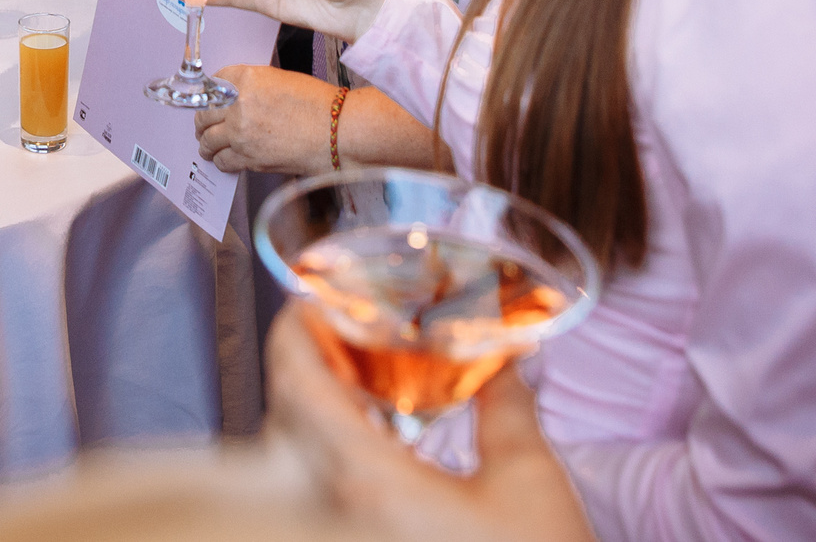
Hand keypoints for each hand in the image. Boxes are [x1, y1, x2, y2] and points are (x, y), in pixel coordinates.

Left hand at [192, 65, 335, 173]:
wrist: (338, 133)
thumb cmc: (319, 105)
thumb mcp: (282, 80)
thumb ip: (253, 86)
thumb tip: (237, 96)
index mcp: (248, 79)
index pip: (215, 82)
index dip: (211, 92)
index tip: (209, 99)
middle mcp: (238, 104)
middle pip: (204, 113)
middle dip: (202, 120)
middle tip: (203, 125)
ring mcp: (240, 133)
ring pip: (208, 140)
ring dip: (206, 143)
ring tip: (208, 146)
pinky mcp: (248, 158)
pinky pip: (223, 160)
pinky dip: (221, 160)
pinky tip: (225, 159)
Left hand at [266, 305, 594, 541]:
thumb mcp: (530, 486)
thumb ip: (507, 411)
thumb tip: (505, 363)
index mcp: (363, 482)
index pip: (296, 385)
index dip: (294, 331)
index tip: (308, 298)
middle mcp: (331, 515)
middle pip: (285, 420)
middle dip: (306, 369)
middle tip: (341, 335)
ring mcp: (337, 539)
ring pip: (296, 463)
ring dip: (316, 416)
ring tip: (360, 385)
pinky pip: (321, 498)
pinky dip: (333, 461)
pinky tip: (378, 449)